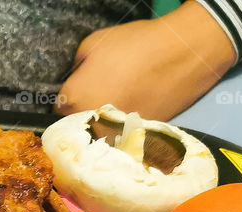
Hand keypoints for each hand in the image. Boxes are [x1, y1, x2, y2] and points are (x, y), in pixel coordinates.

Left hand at [56, 1, 235, 119]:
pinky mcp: (137, 138)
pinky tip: (135, 109)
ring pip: (101, 135)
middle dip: (84, 115)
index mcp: (74, 100)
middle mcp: (90, 124)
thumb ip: (76, 66)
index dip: (71, 100)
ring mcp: (115, 134)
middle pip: (78, 126)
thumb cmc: (135, 44)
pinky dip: (125, 128)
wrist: (183, 53)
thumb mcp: (93, 43)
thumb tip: (75, 78)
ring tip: (121, 102)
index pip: (58, 110)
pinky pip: (123, 136)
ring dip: (105, 124)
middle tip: (101, 96)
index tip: (82, 92)